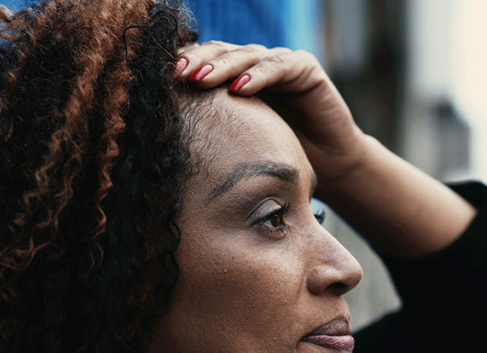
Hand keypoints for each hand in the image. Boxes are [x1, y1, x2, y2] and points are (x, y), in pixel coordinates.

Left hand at [175, 42, 367, 196]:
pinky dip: (260, 75)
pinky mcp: (305, 68)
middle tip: (177, 73)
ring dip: (222, 66)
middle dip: (197, 61)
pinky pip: (280, 65)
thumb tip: (159, 135)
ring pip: (246, 55)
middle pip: (220, 52)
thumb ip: (210, 128)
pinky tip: (241, 87)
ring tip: (201, 79)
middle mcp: (255, 65)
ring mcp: (280, 63)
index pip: (204, 61)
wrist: (327, 165)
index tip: (158, 80)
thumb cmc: (277, 156)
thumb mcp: (237, 141)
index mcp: (234, 78)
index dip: (183, 65)